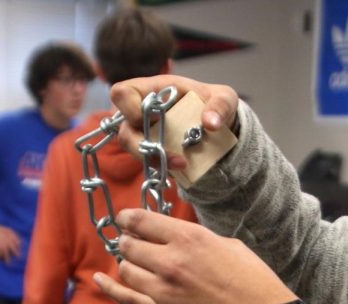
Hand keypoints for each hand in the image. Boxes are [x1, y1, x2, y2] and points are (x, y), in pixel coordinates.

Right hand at [0, 223, 21, 261]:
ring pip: (7, 247)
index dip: (17, 240)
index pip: (12, 233)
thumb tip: (1, 240)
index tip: (19, 246)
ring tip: (8, 262)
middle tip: (18, 257)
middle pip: (11, 240)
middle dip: (16, 249)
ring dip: (8, 256)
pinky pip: (0, 250)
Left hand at [93, 208, 296, 303]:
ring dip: (128, 264)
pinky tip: (99, 279)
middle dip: (128, 242)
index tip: (124, 219)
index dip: (128, 218)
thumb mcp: (228, 245)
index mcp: (189, 238)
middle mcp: (170, 261)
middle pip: (129, 245)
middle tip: (131, 243)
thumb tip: (180, 238)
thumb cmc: (252, 281)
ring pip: (127, 271)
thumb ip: (198, 239)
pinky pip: (126, 299)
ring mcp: (163, 290)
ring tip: (134, 264)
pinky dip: (110, 288)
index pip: (142, 221)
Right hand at [109, 76, 239, 169]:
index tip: (152, 117)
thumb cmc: (215, 104)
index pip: (122, 93)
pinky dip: (162, 168)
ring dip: (153, 160)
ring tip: (181, 165)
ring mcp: (145, 135)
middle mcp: (142, 113)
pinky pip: (148, 163)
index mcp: (153, 90)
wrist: (220, 128)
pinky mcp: (153, 153)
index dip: (129, 106)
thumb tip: (210, 123)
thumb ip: (220, 105)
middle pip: (123, 130)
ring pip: (133, 150)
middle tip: (167, 153)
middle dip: (140, 145)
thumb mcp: (225, 98)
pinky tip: (182, 169)